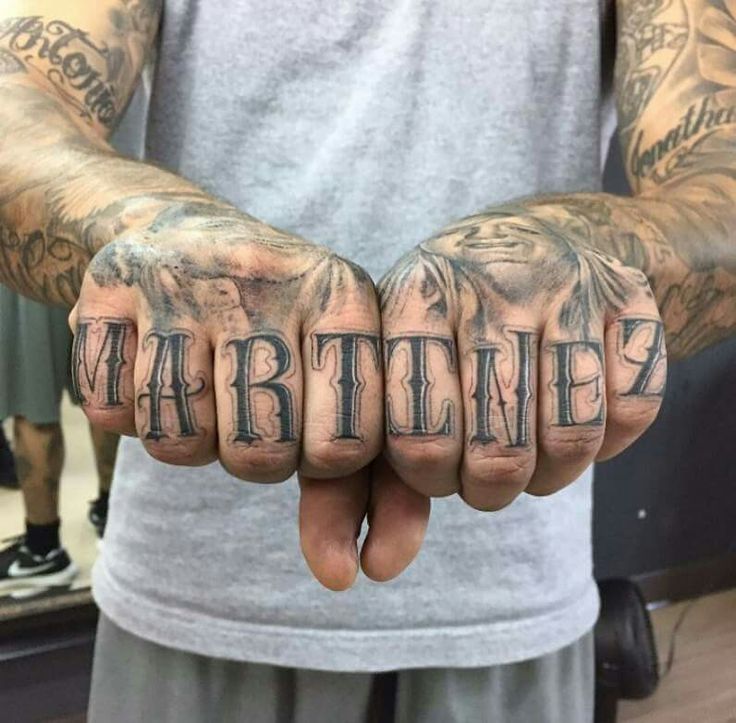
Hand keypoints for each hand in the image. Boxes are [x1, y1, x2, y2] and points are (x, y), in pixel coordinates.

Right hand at [69, 208, 427, 588]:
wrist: (194, 241)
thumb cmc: (284, 336)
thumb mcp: (338, 394)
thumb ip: (367, 489)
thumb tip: (348, 577)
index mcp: (346, 296)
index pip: (348, 445)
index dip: (322, 459)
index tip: (311, 423)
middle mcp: (270, 273)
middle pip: (260, 452)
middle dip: (255, 456)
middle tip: (251, 408)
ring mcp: (185, 273)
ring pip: (180, 439)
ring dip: (191, 438)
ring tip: (204, 387)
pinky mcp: (110, 281)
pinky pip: (109, 411)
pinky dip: (127, 413)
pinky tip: (149, 364)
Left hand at [377, 206, 666, 509]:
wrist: (522, 238)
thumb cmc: (442, 325)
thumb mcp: (390, 366)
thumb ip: (370, 461)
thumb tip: (378, 564)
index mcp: (417, 296)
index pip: (420, 436)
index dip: (429, 479)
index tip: (434, 471)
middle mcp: (492, 282)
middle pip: (499, 450)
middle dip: (489, 490)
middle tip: (483, 480)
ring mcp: (567, 283)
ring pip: (572, 436)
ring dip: (551, 475)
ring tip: (529, 461)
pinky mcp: (630, 295)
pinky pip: (635, 409)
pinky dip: (609, 444)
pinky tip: (578, 424)